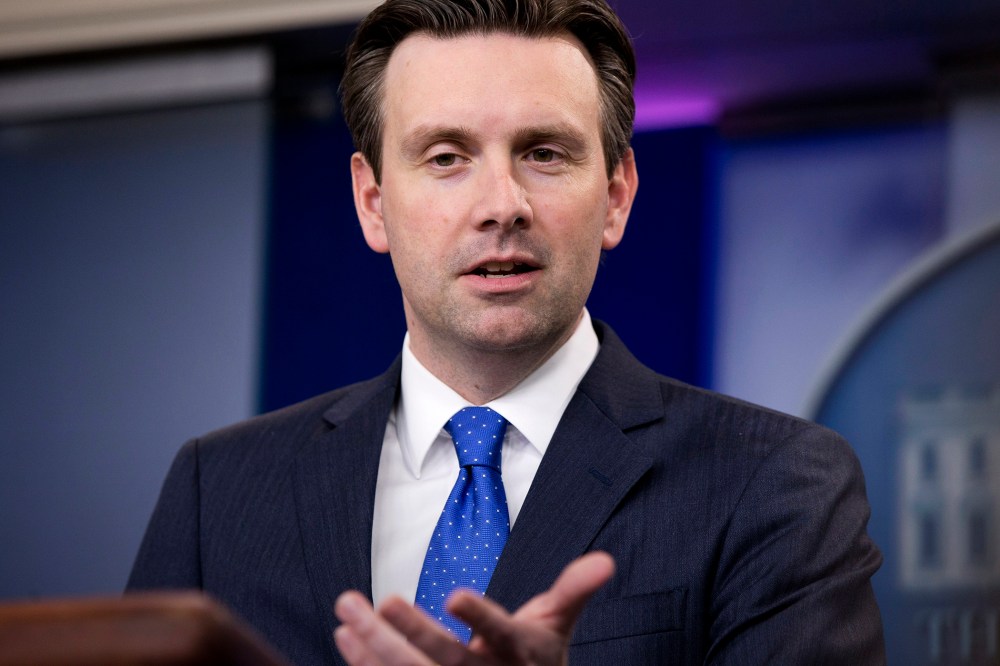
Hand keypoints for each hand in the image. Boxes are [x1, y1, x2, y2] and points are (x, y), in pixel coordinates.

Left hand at [334, 551, 614, 664]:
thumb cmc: (538, 659)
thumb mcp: (558, 624)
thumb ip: (574, 589)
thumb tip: (605, 560)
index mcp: (520, 654)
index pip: (501, 633)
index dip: (480, 617)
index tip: (454, 595)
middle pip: (444, 660)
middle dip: (408, 634)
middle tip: (377, 602)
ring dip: (373, 644)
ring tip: (346, 610)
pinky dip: (365, 662)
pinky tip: (344, 636)